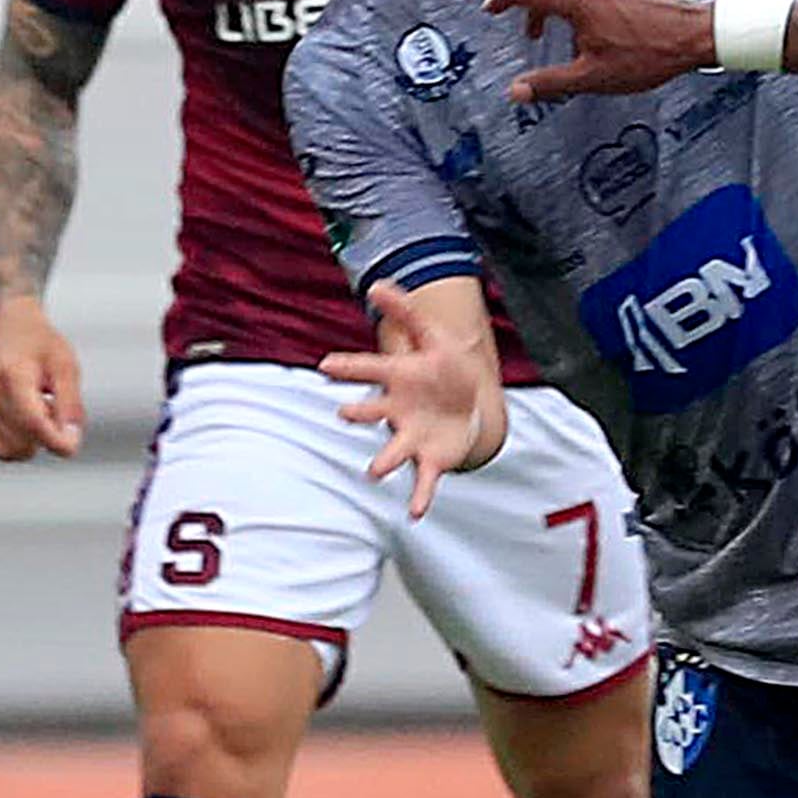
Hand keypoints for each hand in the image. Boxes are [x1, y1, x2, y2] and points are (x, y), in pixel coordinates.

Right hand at [0, 297, 84, 459]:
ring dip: (34, 442)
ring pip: (12, 451)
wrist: (11, 327)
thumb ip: (70, 403)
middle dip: (47, 437)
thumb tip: (71, 438)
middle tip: (56, 409)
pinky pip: (2, 449)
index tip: (72, 445)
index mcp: (13, 375)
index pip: (32, 421)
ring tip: (42, 412)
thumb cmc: (41, 343)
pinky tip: (30, 420)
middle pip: (23, 442)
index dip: (55, 441)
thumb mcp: (66, 366)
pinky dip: (21, 444)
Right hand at [320, 282, 505, 518]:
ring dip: (384, 461)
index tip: (326, 365)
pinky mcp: (432, 458)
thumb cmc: (445, 368)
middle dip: (360, 413)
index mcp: (398, 379)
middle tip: (344, 413)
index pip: (370, 370)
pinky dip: (419, 496)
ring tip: (374, 471)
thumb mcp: (432, 336)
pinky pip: (423, 480)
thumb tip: (376, 285)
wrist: (471, 403)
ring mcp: (413, 436)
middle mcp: (398, 411)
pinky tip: (415, 513)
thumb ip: (406, 312)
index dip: (348, 368)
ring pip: (393, 450)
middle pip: (375, 412)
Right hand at [457, 0, 712, 101]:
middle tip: (490, 12)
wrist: (696, 33)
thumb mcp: (595, 76)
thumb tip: (515, 91)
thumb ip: (551, 83)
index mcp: (574, 0)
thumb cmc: (650, 53)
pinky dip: (562, 5)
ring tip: (531, 32)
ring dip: (538, 4)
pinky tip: (573, 31)